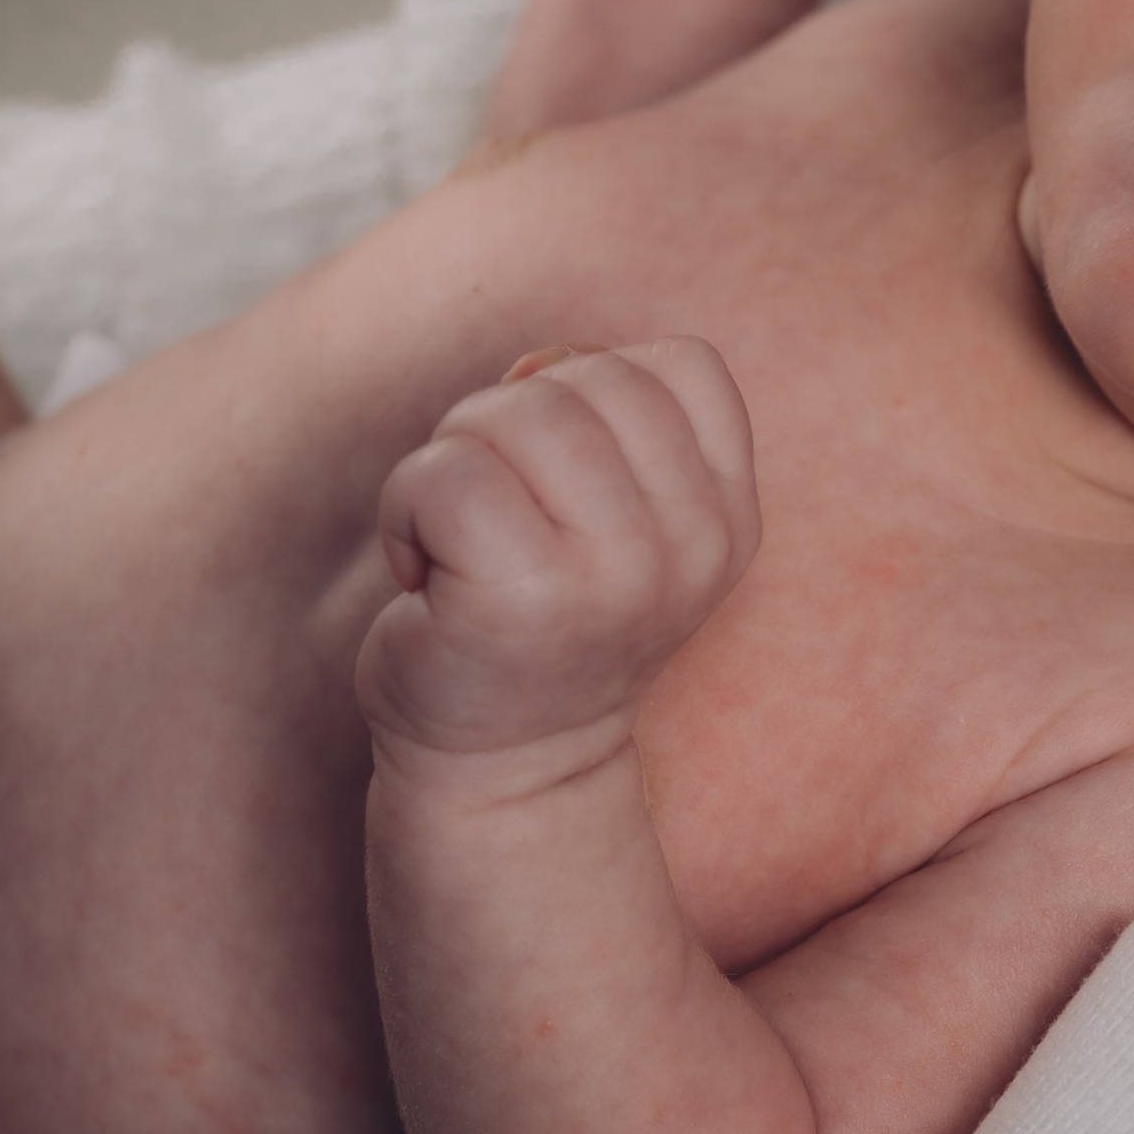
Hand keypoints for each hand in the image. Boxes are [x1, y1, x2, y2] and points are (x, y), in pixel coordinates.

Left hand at [357, 340, 759, 769]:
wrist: (504, 768)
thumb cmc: (541, 619)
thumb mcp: (615, 517)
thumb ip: (605, 424)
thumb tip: (538, 365)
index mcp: (729, 519)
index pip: (684, 365)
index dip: (598, 389)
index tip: (562, 478)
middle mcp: (692, 546)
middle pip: (588, 380)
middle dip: (509, 421)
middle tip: (492, 511)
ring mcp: (617, 576)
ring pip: (518, 414)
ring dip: (454, 456)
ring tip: (455, 535)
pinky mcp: (523, 601)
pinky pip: (449, 473)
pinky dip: (404, 504)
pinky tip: (417, 570)